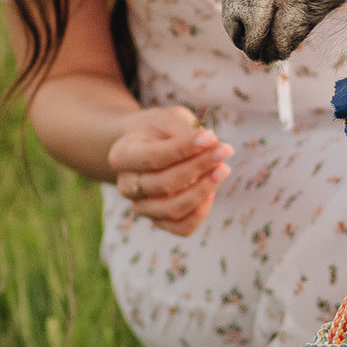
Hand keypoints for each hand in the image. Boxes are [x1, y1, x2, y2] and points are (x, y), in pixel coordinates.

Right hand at [106, 103, 230, 235]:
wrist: (150, 145)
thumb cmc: (161, 130)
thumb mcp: (170, 119)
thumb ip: (187, 131)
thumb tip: (214, 147)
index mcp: (121, 156)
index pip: (154, 157)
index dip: (184, 149)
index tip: (211, 138)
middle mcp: (126, 186)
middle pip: (164, 184)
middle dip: (199, 167)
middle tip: (225, 150)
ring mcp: (141, 207)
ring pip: (173, 209)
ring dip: (203, 190)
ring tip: (223, 169)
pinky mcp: (159, 221)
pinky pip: (182, 228)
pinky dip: (201, 212)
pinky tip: (212, 192)